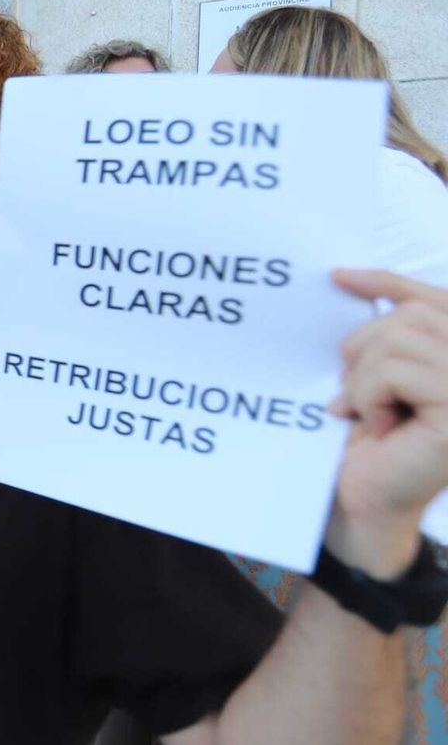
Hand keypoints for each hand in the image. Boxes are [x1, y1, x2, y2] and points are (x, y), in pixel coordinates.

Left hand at [324, 270, 447, 578]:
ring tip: (367, 411)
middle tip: (355, 393)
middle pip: (412, 314)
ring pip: (398, 339)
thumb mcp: (373, 373)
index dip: (389, 282)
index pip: (435, 301)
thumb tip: (347, 276)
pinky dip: (369, 395)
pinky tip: (380, 426)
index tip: (338, 276)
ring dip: (364, 377)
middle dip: (365, 347)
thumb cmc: (366, 439)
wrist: (359, 500)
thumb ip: (384, 332)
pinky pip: (394, 370)